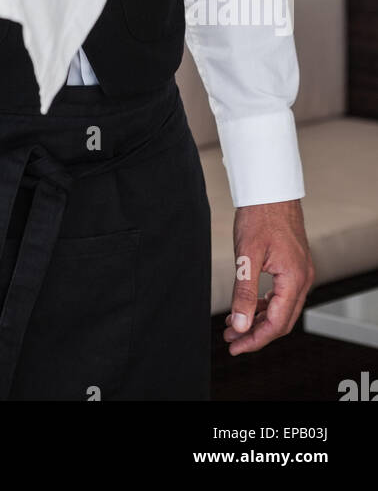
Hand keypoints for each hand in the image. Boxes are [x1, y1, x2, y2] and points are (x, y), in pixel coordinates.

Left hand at [224, 198, 314, 354]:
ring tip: (234, 324)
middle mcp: (302, 278)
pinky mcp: (294, 265)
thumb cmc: (260, 215)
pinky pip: (282, 294)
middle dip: (256, 333)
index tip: (234, 346)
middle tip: (231, 340)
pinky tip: (247, 305)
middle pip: (282, 321)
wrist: (271, 189)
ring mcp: (300, 272)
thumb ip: (244, 291)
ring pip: (282, 308)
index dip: (255, 339)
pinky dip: (264, 304)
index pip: (276, 324)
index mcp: (294, 279)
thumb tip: (239, 323)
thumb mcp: (247, 255)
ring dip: (258, 319)